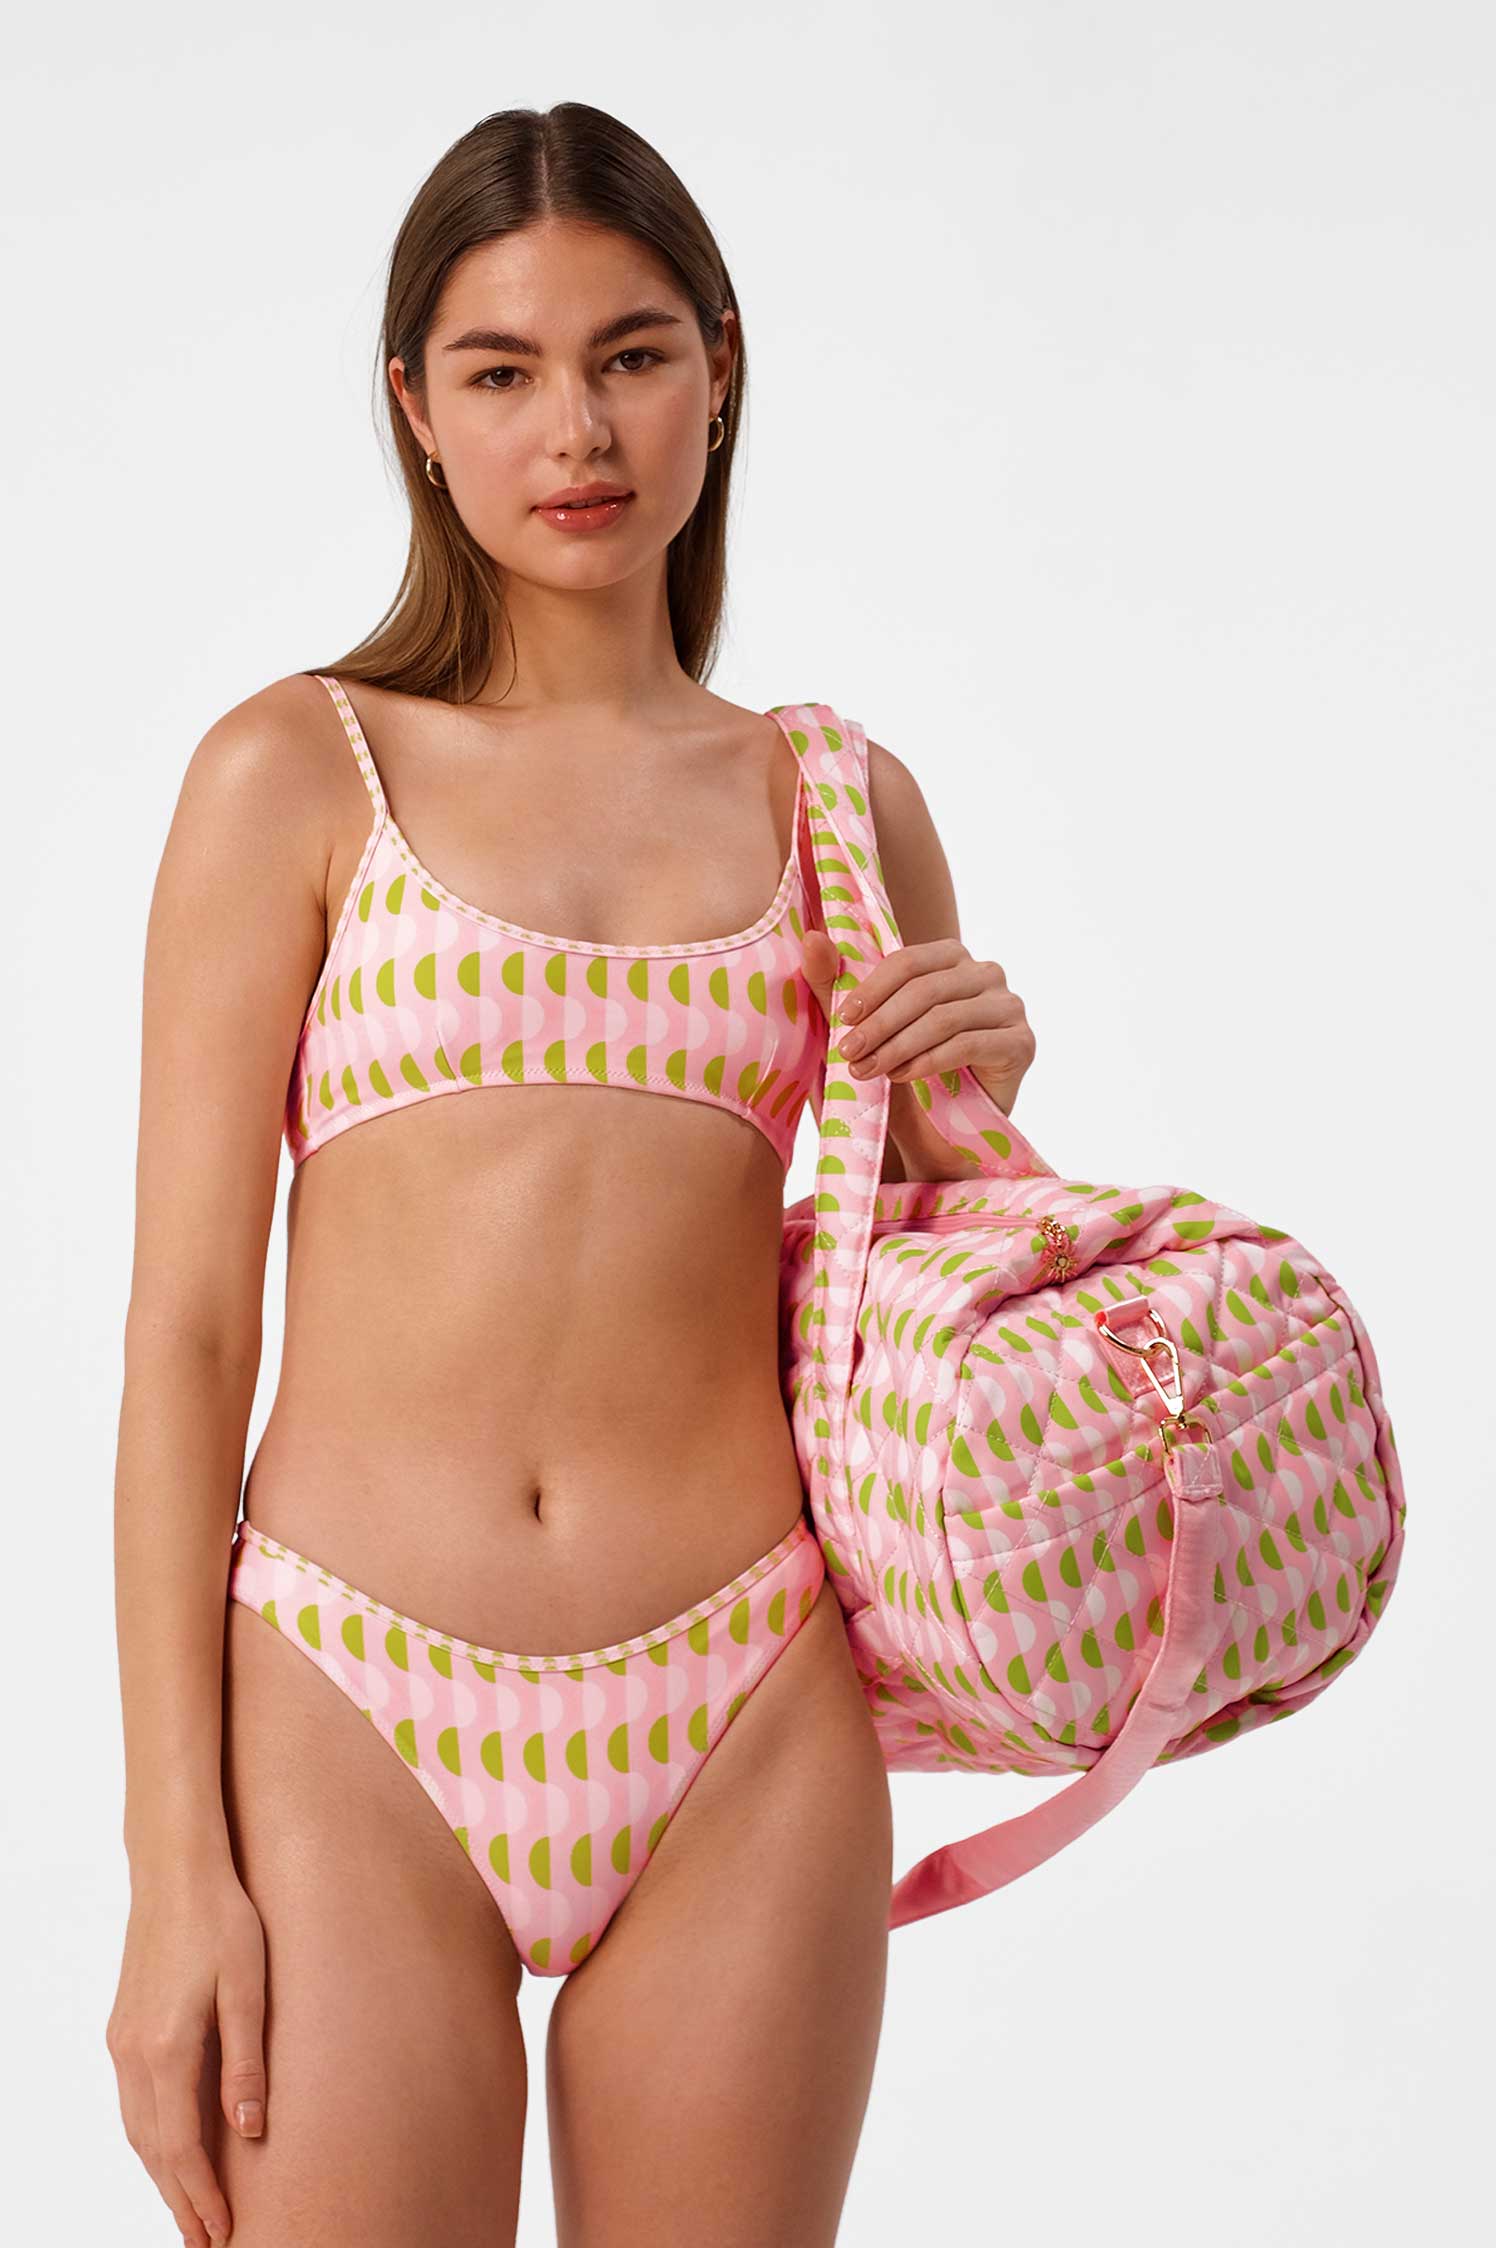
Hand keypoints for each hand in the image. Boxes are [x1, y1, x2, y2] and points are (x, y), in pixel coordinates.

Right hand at [106, 1865, 268, 2244]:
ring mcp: (121, 2041)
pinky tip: (170, 2149)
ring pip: (137, 2130)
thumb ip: (246, 2061)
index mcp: (166, 2049)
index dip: (201, 2196)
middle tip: (206, 2243)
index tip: (223, 2233)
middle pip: (152, 2150)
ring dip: (162, 2174)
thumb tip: (248, 2131)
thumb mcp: (249, 1986)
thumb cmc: (222, 1918)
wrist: (175, 1868)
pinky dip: (151, 2139)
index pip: (180, 2148)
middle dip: (179, 2200)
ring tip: (190, 2209)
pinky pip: (133, 2102)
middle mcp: (133, 2054)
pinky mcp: (123, 2028)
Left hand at [802, 928, 1035, 1116]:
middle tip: (849, 1052)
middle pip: (926, 989)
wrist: (936, 1135)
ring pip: (944, 1018)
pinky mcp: (1021, 1043)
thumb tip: (811, 938)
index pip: (908, 961)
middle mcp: (986, 974)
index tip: (843, 1019)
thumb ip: (833, 983)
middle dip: (881, 1023)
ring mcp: (1009, 1007)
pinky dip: (928, 1061)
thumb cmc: (898, 1074)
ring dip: (898, 1046)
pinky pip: (968, 1045)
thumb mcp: (859, 1029)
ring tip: (867, 1070)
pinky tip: (902, 1076)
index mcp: (950, 958)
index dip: (872, 989)